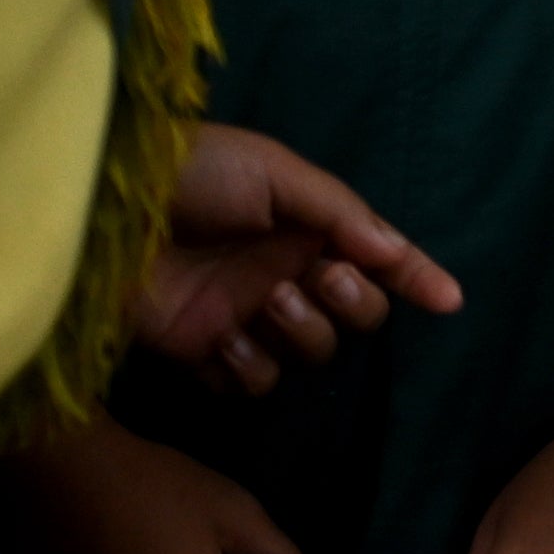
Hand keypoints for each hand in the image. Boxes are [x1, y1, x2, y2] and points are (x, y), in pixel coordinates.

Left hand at [146, 126, 461, 397]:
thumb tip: (399, 255)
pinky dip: (247, 365)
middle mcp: (285, 274)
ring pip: (312, 352)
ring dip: (301, 330)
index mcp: (307, 228)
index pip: (378, 259)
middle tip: (319, 278)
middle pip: (356, 314)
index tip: (449, 301)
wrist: (105, 214)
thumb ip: (343, 215)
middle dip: (353, 302)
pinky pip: (253, 382)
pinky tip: (220, 340)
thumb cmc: (194, 174)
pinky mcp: (204, 355)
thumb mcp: (274, 171)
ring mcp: (246, 317)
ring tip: (262, 303)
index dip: (415, 278)